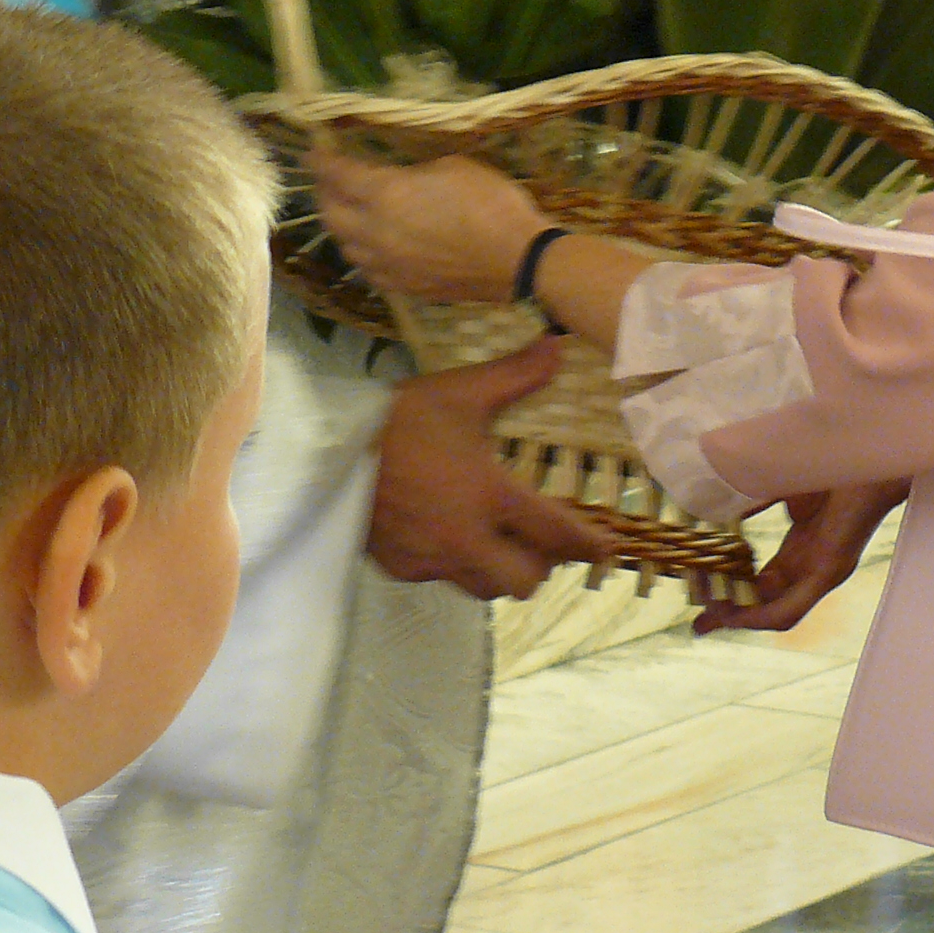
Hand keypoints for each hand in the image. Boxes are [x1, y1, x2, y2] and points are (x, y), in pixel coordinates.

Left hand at [313, 146, 544, 303]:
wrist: (518, 259)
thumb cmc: (490, 202)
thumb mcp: (451, 166)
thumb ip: (413, 173)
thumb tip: (400, 180)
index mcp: (386, 195)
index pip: (338, 175)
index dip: (322, 161)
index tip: (314, 151)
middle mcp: (375, 233)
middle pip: (331, 214)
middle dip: (324, 193)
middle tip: (328, 180)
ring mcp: (386, 265)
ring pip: (344, 246)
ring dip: (340, 226)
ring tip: (346, 212)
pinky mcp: (402, 287)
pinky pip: (367, 269)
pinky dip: (361, 253)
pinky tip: (370, 246)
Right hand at [367, 341, 615, 599]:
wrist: (326, 449)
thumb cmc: (399, 417)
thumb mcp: (461, 391)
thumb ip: (515, 375)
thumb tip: (557, 345)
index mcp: (490, 497)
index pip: (556, 535)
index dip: (588, 545)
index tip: (607, 551)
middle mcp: (467, 539)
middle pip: (525, 580)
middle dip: (542, 564)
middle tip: (543, 539)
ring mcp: (431, 559)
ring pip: (485, 588)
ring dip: (502, 570)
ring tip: (501, 541)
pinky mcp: (400, 567)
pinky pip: (443, 578)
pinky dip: (456, 563)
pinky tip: (449, 534)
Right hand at [695, 479, 907, 635]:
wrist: (865, 449)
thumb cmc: (829, 462)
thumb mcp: (776, 484)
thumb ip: (747, 500)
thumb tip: (707, 508)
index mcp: (802, 544)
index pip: (760, 578)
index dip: (730, 588)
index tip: (698, 594)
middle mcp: (811, 563)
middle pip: (765, 600)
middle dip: (730, 612)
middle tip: (697, 619)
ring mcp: (821, 570)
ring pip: (776, 610)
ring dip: (741, 617)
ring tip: (710, 618)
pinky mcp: (829, 571)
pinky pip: (793, 607)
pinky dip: (762, 615)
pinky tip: (738, 617)